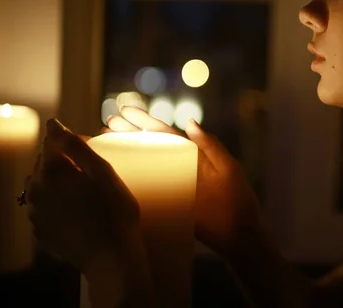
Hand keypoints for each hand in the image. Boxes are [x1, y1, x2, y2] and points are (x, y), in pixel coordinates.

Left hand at [26, 119, 148, 278]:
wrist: (112, 259)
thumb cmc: (114, 212)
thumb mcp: (102, 172)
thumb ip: (75, 145)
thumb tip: (52, 124)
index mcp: (50, 172)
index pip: (52, 142)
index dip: (74, 143)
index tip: (94, 154)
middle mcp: (35, 191)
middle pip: (44, 164)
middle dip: (63, 163)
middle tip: (92, 175)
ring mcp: (35, 214)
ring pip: (42, 187)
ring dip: (58, 184)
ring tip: (84, 194)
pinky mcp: (40, 233)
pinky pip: (44, 209)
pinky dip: (56, 205)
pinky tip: (78, 213)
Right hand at [106, 106, 263, 256]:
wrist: (239, 234)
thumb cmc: (239, 198)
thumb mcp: (228, 168)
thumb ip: (211, 145)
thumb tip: (190, 122)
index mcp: (193, 154)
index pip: (165, 133)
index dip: (144, 121)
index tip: (125, 109)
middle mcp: (179, 167)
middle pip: (149, 146)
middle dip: (128, 133)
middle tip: (106, 122)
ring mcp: (171, 185)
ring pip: (144, 166)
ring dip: (125, 154)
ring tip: (102, 142)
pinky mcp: (168, 204)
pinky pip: (145, 191)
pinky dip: (129, 183)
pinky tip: (113, 177)